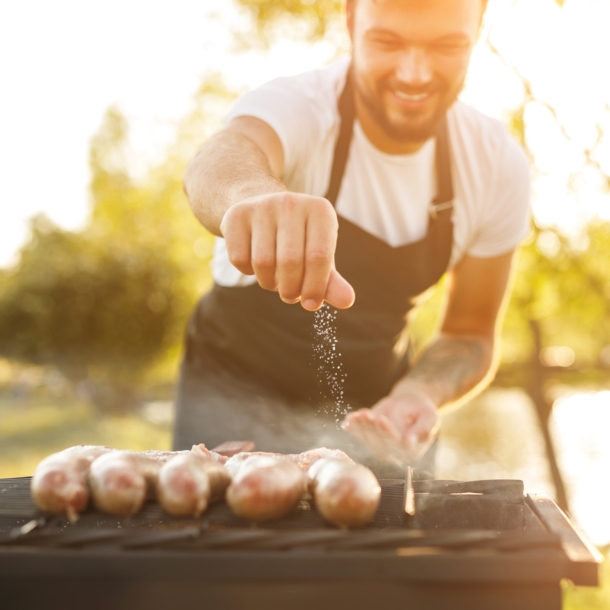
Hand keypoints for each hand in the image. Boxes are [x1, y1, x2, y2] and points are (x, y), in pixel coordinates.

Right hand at [220, 192, 354, 310]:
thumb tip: (346, 302)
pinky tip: (255, 264)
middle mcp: (291, 202)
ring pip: (263, 262)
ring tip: (275, 280)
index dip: (315, 287)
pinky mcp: (236, 214)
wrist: (261, 209)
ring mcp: (262, 206)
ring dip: (269, 283)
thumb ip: (331, 281)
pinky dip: (247, 272)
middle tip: (290, 295)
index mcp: (320, 210)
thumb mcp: (318, 255)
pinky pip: (240, 259)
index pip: (319, 257)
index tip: (311, 304)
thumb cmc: (298, 239)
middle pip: (290, 262)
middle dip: (290, 289)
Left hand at [341, 388, 438, 464]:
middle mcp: (393, 452)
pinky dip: (352, 427)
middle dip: (371, 427)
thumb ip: (423, 430)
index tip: (380, 419)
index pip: (396, 443)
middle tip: (366, 414)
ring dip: (360, 426)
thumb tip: (410, 442)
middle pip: (379, 442)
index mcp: (410, 451)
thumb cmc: (422, 410)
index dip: (387, 431)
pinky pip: (358, 434)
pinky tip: (348, 420)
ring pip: (367, 438)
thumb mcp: (430, 417)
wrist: (410, 403)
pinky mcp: (369, 437)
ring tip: (359, 414)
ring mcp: (379, 446)